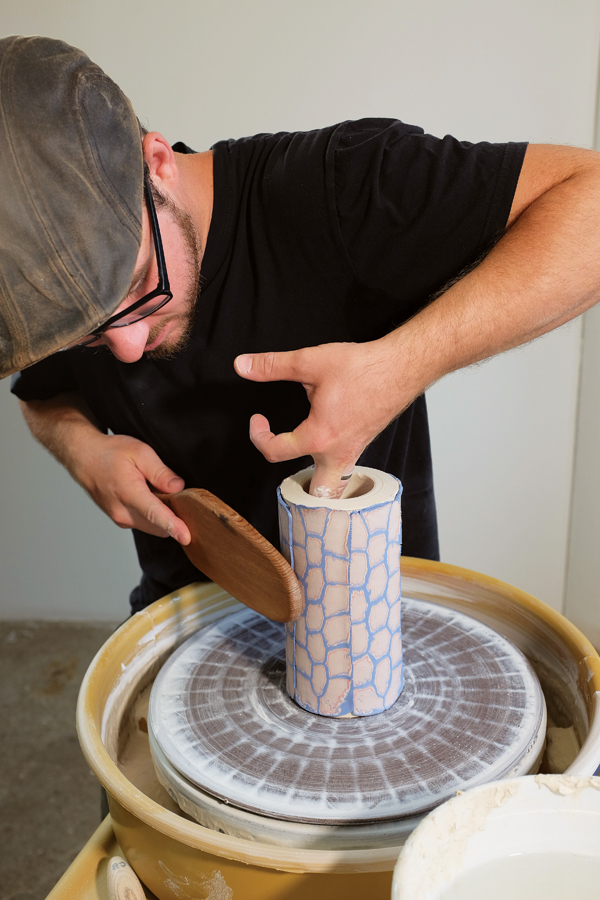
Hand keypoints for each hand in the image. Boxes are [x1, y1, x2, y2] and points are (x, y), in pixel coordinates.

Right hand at [71, 433, 190, 543]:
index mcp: (128, 493)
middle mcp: (123, 512)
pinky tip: (144, 494)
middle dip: (172, 514)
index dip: (173, 526)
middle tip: (168, 489)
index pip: (155, 514)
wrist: (84, 458)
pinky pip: (144, 522)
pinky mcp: (120, 521)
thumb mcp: (140, 452)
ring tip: (151, 488)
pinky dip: (151, 514)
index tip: (186, 537)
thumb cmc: (109, 453)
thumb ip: (161, 472)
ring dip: (160, 514)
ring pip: (152, 525)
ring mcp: (120, 519)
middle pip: (158, 524)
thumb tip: (178, 487)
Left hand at [234, 340, 405, 497]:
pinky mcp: (362, 445)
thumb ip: (273, 365)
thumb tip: (242, 365)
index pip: (276, 452)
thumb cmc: (363, 368)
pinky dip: (331, 467)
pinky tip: (325, 444)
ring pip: (332, 487)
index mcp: (319, 437)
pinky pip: (344, 469)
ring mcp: (352, 453)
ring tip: (300, 468)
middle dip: (295, 489)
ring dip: (315, 485)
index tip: (258, 419)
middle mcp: (337, 454)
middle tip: (284, 465)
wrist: (401, 368)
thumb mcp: (311, 362)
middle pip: (314, 495)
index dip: (258, 436)